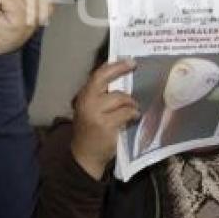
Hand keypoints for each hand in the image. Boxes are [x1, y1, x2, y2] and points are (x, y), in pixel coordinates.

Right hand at [71, 60, 139, 179]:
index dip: (114, 66)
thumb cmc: (91, 130)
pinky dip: (133, 114)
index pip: (98, 75)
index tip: (129, 61)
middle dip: (121, 72)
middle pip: (108, 82)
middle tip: (134, 66)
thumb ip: (102, 96)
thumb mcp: (91, 109)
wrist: (85, 156)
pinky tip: (134, 117)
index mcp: (84, 96)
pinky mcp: (106, 125)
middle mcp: (87, 102)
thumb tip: (123, 80)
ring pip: (121, 99)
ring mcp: (96, 114)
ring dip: (131, 103)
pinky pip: (126, 113)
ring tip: (134, 108)